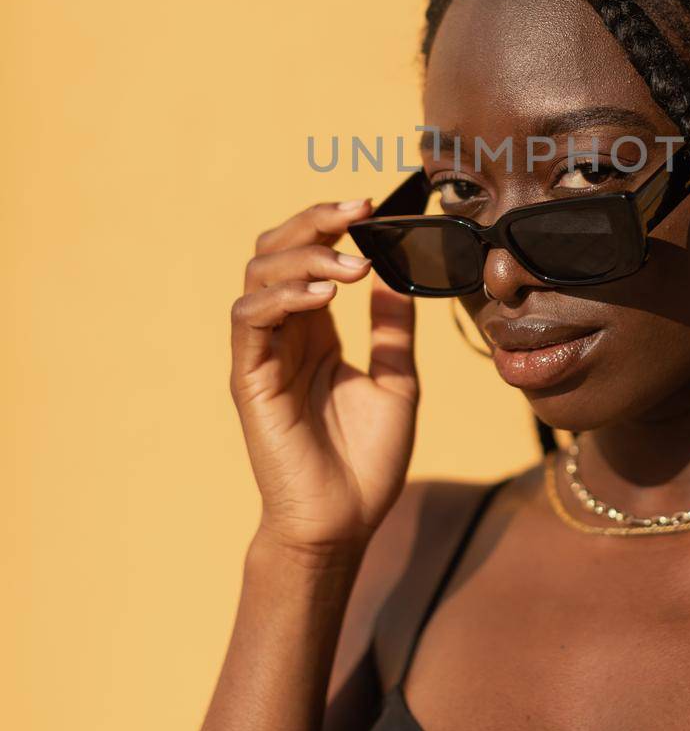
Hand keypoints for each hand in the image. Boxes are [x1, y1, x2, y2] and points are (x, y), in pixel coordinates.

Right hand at [229, 199, 417, 560]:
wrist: (343, 523)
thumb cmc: (366, 462)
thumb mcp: (397, 380)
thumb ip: (392, 327)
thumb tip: (398, 272)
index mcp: (316, 331)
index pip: (309, 255)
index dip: (332, 224)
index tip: (371, 207)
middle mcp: (285, 334)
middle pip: (275, 251)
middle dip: (314, 222)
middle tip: (357, 212)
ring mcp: (263, 354)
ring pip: (259, 274)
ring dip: (305, 255)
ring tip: (351, 268)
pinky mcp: (249, 378)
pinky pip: (249, 320)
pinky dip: (282, 296)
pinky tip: (323, 298)